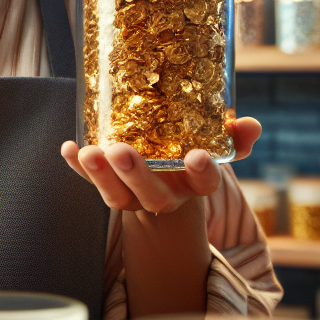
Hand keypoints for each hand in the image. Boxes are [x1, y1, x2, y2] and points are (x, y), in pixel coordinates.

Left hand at [61, 117, 261, 213]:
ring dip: (100, 176)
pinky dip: (77, 168)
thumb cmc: (191, 152)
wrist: (165, 177)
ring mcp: (133, 196)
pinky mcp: (108, 187)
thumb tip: (250, 124)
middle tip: (121, 152)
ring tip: (88, 153)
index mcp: (195, 185)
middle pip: (151, 194)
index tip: (198, 157)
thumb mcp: (216, 144)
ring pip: (116, 196)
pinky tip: (68, 148)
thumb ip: (234, 136)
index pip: (204, 184)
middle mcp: (164, 195)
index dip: (202, 173)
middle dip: (135, 175)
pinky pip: (89, 181)